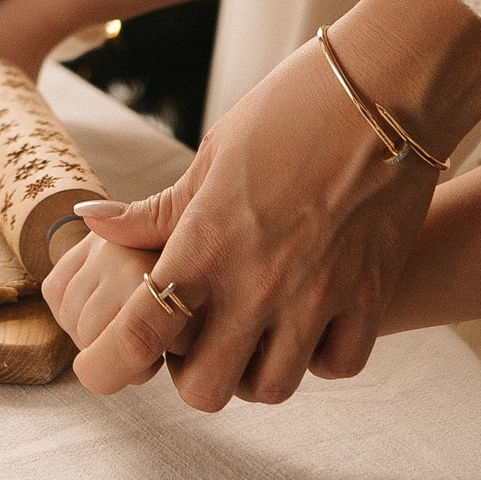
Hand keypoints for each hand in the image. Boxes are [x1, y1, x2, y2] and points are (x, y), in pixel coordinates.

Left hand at [69, 0, 480, 410]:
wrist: (388, 88)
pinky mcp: (369, 296)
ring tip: (255, 332)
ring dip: (255, 370)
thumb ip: (156, 211)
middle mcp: (257, 282)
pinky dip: (318, 356)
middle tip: (199, 339)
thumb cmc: (290, 110)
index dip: (109, 366)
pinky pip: (336, 366)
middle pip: (205, 390)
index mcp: (205, 243)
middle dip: (191, 374)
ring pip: (272, 389)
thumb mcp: (212, 156)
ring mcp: (317, 296)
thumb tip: (91, 223)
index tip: (109, 364)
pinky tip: (310, 321)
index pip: (139, 336)